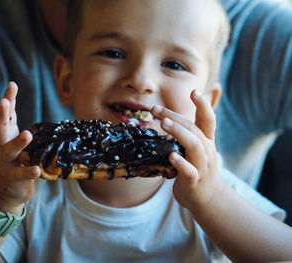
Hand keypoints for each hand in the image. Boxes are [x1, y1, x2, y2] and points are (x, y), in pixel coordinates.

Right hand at [0, 82, 40, 213]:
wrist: (8, 190)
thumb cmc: (12, 159)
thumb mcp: (10, 139)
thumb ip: (11, 122)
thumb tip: (10, 99)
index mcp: (4, 136)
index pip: (6, 115)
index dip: (8, 100)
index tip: (12, 85)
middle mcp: (1, 147)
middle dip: (2, 114)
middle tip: (4, 101)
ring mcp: (6, 163)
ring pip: (9, 151)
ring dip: (17, 142)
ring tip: (27, 134)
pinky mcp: (13, 178)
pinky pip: (21, 174)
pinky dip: (28, 171)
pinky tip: (36, 170)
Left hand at [151, 90, 223, 211]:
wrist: (206, 198)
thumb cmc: (198, 167)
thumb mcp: (199, 147)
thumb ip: (193, 129)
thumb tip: (184, 109)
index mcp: (206, 140)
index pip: (208, 118)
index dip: (203, 104)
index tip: (194, 90)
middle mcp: (207, 150)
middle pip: (194, 128)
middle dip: (175, 116)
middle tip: (155, 108)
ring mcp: (201, 165)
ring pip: (194, 146)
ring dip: (179, 132)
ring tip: (164, 123)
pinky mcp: (194, 180)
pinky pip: (189, 171)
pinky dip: (180, 163)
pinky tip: (171, 156)